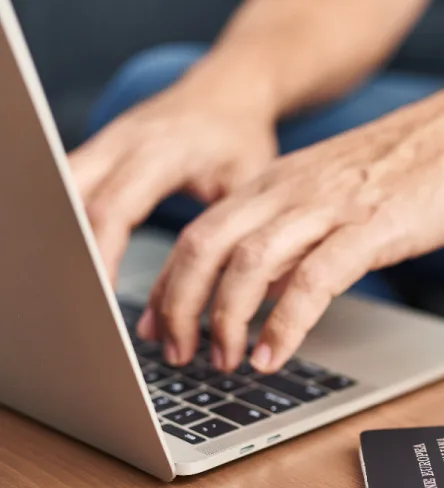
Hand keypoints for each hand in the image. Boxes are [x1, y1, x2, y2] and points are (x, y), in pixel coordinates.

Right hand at [69, 78, 277, 281]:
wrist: (227, 92)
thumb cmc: (239, 138)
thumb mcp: (246, 183)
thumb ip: (225, 229)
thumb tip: (215, 292)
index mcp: (161, 152)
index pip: (113, 210)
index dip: (102, 257)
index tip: (102, 297)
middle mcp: (122, 142)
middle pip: (73, 202)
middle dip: (75, 255)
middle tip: (86, 303)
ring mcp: (104, 143)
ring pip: (61, 192)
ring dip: (66, 239)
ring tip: (80, 289)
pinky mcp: (98, 151)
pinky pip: (69, 188)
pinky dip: (70, 224)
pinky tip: (78, 260)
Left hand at [139, 79, 443, 371]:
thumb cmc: (410, 169)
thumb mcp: (332, 197)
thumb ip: (293, 237)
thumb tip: (262, 286)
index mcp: (275, 184)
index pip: (197, 234)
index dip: (169, 285)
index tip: (157, 326)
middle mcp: (289, 191)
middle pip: (204, 248)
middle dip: (181, 307)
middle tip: (179, 355)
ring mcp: (327, 207)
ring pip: (248, 264)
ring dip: (226, 321)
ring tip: (225, 363)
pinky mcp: (369, 228)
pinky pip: (311, 280)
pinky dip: (285, 324)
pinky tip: (274, 355)